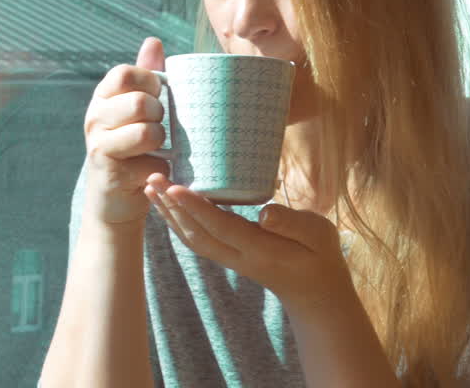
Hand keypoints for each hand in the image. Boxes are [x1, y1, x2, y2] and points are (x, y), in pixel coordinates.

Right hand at [81, 37, 172, 227]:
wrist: (115, 199)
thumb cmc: (131, 147)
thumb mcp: (134, 109)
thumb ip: (145, 75)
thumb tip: (154, 41)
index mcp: (101, 97)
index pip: (125, 74)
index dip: (149, 83)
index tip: (157, 96)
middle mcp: (94, 119)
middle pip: (139, 103)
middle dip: (159, 114)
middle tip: (158, 125)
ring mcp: (99, 147)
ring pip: (148, 133)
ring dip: (162, 141)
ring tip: (156, 148)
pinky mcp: (112, 175)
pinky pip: (153, 163)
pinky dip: (162, 168)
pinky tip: (152, 170)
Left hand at [144, 174, 352, 315]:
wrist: (314, 292)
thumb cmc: (319, 256)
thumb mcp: (318, 236)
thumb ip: (293, 224)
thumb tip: (265, 213)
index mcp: (260, 251)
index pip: (221, 228)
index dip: (196, 208)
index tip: (174, 186)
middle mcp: (238, 257)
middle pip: (196, 234)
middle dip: (171, 207)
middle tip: (152, 177)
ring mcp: (230, 259)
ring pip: (191, 239)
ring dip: (168, 214)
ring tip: (150, 187)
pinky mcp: (227, 255)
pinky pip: (196, 239)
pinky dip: (177, 221)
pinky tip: (167, 203)